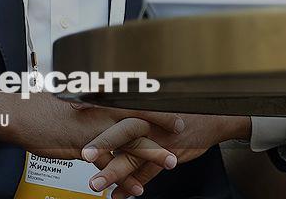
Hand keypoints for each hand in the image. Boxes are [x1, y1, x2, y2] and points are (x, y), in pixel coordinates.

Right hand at [0, 92, 181, 165]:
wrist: (21, 116)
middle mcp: (99, 112)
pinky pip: (107, 165)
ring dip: (151, 153)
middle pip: (137, 120)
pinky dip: (123, 178)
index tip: (173, 108)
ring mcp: (93, 131)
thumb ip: (92, 108)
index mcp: (99, 99)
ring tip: (170, 163)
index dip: (154, 105)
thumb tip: (105, 109)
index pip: (132, 100)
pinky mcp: (82, 148)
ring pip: (128, 142)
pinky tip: (136, 188)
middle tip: (182, 135)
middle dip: (161, 128)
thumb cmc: (45, 108)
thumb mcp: (73, 103)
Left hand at [84, 114, 249, 197]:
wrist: (213, 116)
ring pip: (134, 157)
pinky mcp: (169, 154)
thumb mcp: (157, 97)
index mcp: (142, 103)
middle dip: (103, 143)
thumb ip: (132, 102)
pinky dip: (133, 185)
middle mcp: (149, 121)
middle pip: (123, 132)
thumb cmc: (180, 105)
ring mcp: (158, 139)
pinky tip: (118, 195)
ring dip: (114, 172)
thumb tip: (103, 98)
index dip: (94, 102)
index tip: (72, 104)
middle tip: (83, 154)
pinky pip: (149, 172)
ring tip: (96, 184)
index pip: (115, 102)